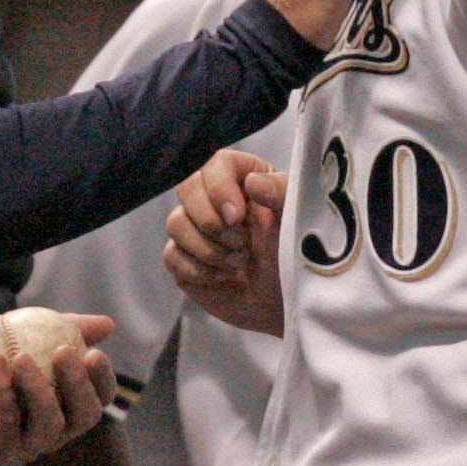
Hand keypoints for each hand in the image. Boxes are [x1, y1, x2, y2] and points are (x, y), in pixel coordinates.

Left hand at [0, 310, 115, 463]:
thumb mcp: (32, 328)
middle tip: (63, 353)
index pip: (98, 399)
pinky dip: (4, 391)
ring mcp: (26, 442)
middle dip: (78, 385)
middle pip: (83, 417)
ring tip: (21, 357)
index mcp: (67, 404)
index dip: (102, 380)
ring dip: (38, 390)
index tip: (94, 353)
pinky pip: (7, 423)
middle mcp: (53, 429)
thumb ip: (68, 327)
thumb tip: (108, 325)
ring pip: (48, 425)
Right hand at [164, 149, 285, 334]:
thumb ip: (279, 193)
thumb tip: (253, 182)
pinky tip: (223, 277)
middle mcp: (213, 198)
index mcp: (242, 180)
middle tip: (241, 244)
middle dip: (212, 222)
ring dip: (209, 249)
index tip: (238, 216)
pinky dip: (200, 271)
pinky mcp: (182, 258)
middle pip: (187, 188)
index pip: (217, 164)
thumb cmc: (291, 256)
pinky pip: (171, 256)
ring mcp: (194, 228)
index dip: (220, 188)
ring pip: (176, 223)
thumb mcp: (295, 220)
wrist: (282, 300)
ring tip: (238, 262)